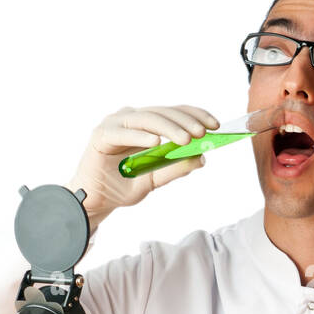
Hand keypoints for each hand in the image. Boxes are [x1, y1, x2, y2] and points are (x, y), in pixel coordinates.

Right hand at [66, 105, 219, 232]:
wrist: (98, 200)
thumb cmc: (124, 185)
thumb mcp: (156, 178)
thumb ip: (175, 167)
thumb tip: (201, 158)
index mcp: (147, 124)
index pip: (175, 112)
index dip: (196, 115)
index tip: (215, 125)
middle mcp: (132, 118)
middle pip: (163, 113)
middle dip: (186, 122)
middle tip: (203, 133)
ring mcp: (115, 124)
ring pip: (147, 119)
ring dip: (168, 128)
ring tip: (185, 140)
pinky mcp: (101, 135)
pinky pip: (122, 132)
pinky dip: (139, 136)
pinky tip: (155, 142)